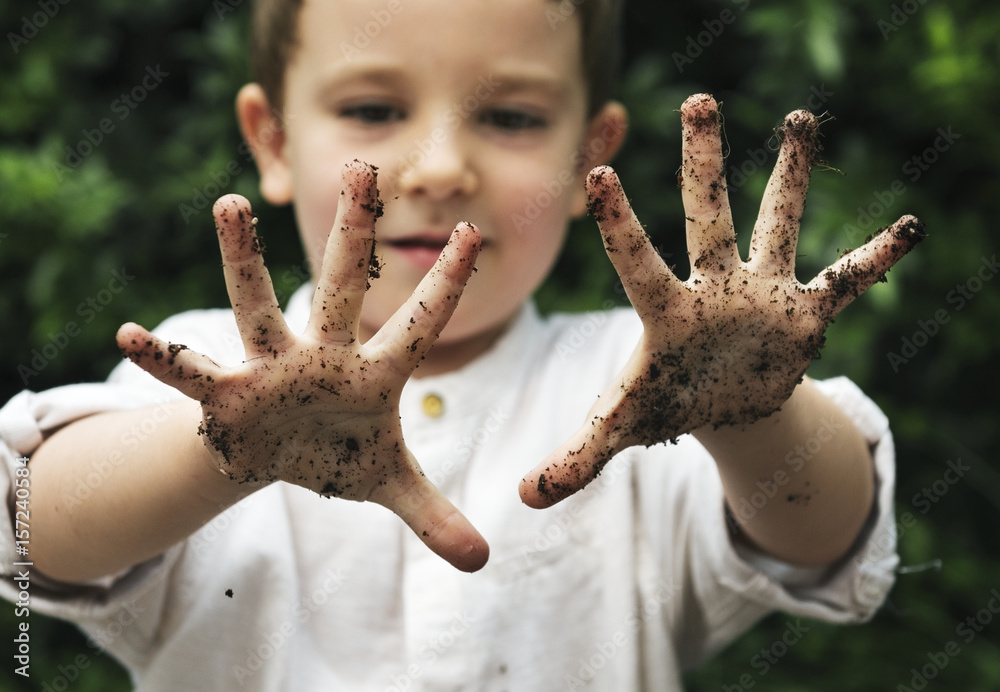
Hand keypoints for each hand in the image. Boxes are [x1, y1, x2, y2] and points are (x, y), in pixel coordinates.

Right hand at [118, 161, 488, 570]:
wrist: (278, 457)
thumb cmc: (339, 454)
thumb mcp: (389, 485)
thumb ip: (434, 515)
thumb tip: (482, 561)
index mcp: (372, 375)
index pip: (419, 325)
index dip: (447, 285)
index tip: (476, 233)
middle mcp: (323, 357)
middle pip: (341, 288)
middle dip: (354, 234)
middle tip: (364, 168)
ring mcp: (273, 369)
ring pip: (259, 306)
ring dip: (245, 260)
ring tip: (229, 203)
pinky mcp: (229, 394)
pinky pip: (194, 373)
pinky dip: (165, 359)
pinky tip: (130, 337)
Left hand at [520, 93, 924, 507]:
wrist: (721, 406)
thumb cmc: (666, 404)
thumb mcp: (622, 428)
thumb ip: (576, 457)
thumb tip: (523, 498)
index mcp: (665, 313)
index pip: (636, 262)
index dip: (619, 223)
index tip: (599, 172)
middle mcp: (713, 288)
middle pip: (707, 217)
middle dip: (703, 163)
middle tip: (696, 100)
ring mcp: (761, 294)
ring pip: (777, 225)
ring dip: (790, 178)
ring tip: (800, 120)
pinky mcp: (803, 313)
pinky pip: (847, 281)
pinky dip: (877, 260)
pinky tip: (908, 227)